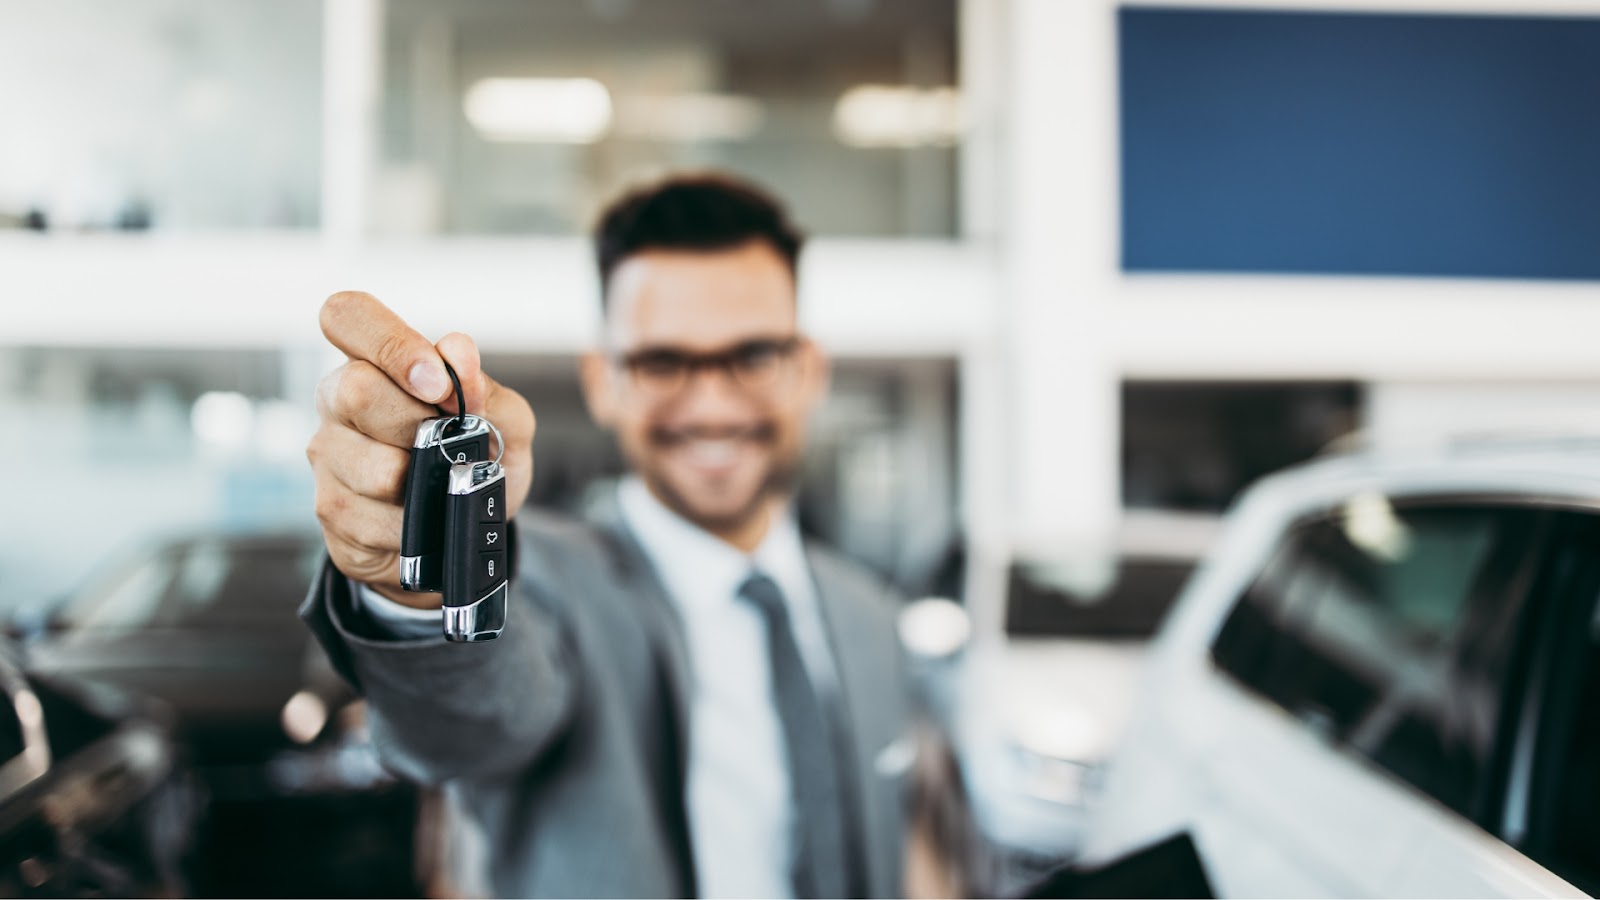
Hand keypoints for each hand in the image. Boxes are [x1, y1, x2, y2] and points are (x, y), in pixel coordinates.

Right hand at [307, 291, 535, 607]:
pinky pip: (376, 519)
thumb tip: (458, 359)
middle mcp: (338, 399)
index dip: (391, 342)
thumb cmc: (473, 459)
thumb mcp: (504, 422)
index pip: (347, 316)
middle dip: (420, 423)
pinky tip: (422, 516)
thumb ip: (488, 388)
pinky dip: (417, 523)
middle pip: (357, 390)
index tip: (437, 382)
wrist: (461, 530)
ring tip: (438, 483)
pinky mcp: (331, 509)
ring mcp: (328, 455)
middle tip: (448, 443)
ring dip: (424, 481)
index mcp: (375, 361)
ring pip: (373, 466)